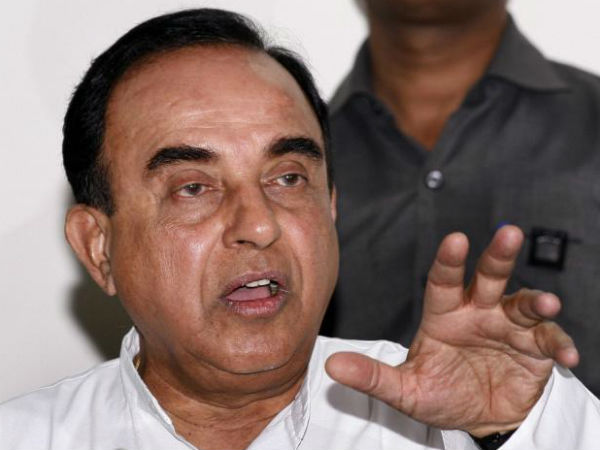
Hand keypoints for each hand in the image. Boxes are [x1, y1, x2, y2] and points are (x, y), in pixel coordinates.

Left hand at [325, 225, 578, 435]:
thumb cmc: (439, 394)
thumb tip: (332, 365)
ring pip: (522, 303)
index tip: (456, 240)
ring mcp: (507, 328)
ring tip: (545, 303)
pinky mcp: (535, 349)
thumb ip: (372, 376)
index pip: (443, 281)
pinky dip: (558, 344)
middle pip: (488, 277)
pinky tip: (565, 353)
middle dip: (498, 256)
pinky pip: (548, 341)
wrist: (478, 419)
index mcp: (444, 315)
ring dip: (535, 301)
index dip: (449, 261)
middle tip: (508, 233)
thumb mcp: (405, 389)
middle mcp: (477, 312)